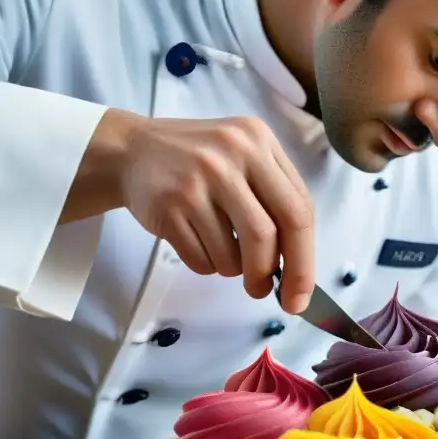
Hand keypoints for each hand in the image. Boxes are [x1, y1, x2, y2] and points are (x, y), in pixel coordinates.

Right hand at [117, 113, 314, 312]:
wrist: (132, 150)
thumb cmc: (199, 162)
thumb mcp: (244, 157)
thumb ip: (275, 198)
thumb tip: (299, 266)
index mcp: (259, 142)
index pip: (299, 211)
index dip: (305, 261)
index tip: (301, 296)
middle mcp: (231, 155)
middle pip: (268, 236)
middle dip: (270, 275)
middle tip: (263, 291)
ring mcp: (197, 180)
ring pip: (233, 254)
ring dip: (233, 269)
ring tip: (221, 252)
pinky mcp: (168, 205)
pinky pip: (201, 259)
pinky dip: (206, 265)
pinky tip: (197, 243)